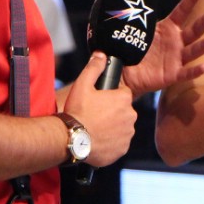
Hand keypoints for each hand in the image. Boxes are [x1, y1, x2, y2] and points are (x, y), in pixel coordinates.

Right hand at [64, 52, 136, 167]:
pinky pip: (119, 142)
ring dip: (112, 127)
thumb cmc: (78, 112)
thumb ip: (94, 68)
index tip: (99, 101)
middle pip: (123, 110)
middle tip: (95, 115)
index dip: (110, 96)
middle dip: (112, 112)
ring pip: (122, 127)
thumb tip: (101, 55)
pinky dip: (111, 141)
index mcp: (124, 99)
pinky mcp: (123, 148)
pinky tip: (98, 139)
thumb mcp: (82, 85)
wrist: (72, 140)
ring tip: (95, 128)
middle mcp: (131, 116)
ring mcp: (128, 133)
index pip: (122, 94)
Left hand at [122, 0, 203, 97]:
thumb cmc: (132, 46)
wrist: (124, 71)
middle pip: (194, 30)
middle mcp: (176, 42)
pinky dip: (196, 71)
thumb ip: (138, 6)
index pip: (182, 10)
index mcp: (167, 27)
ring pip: (194, 50)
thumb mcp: (134, 24)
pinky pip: (186, 73)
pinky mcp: (173, 74)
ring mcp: (176, 58)